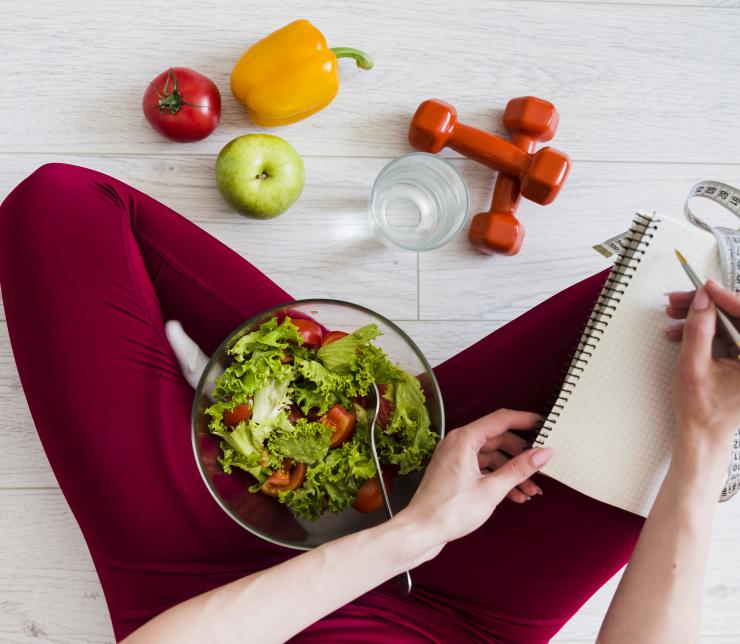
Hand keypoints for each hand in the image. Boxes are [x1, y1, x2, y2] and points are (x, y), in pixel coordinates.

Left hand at [397, 409, 551, 557]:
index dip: (525, 420)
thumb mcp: (492, 490)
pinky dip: (499, 479)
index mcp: (464, 439)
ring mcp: (456, 458)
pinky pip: (483, 468)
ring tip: (531, 489)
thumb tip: (542, 454)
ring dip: (512, 471)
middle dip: (522, 455)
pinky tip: (516, 495)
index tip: (545, 424)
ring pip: (492, 457)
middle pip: (498, 439)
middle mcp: (458, 443)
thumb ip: (519, 469)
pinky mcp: (455, 472)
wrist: (421, 531)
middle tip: (541, 466)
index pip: (501, 419)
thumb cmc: (449, 511)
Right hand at [665, 279, 739, 461]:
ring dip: (703, 315)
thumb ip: (698, 330)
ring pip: (731, 322)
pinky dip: (706, 328)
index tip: (705, 288)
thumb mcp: (693, 367)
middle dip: (708, 305)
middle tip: (681, 300)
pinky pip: (727, 333)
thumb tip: (702, 300)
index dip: (726, 298)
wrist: (703, 435)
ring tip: (675, 315)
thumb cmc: (702, 411)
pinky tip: (683, 330)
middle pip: (739, 316)